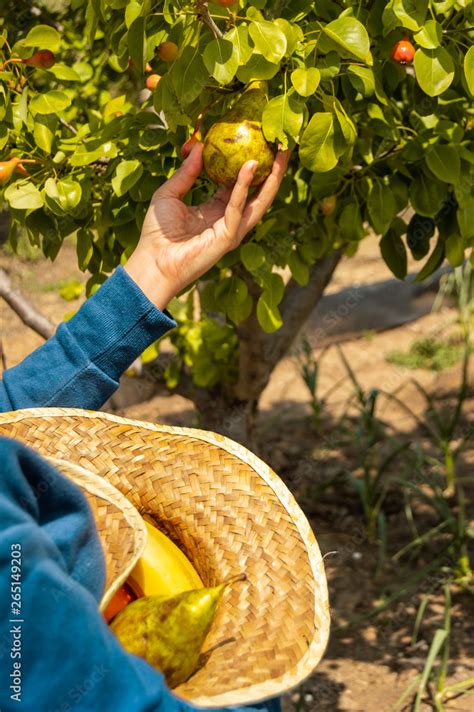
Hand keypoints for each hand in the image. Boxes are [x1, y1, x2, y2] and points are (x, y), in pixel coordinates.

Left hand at [124, 141, 288, 309]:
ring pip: (259, 200)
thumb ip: (186, 172)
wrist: (152, 262)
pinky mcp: (228, 238)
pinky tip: (249, 166)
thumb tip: (199, 145)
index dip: (250, 163)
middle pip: (258, 192)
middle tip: (282, 143)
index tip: (258, 142)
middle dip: (273, 168)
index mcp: (217, 210)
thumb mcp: (169, 194)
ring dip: (272, 176)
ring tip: (280, 153)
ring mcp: (232, 230)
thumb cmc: (157, 233)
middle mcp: (229, 220)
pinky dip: (244, 187)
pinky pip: (238, 208)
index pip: (240, 184)